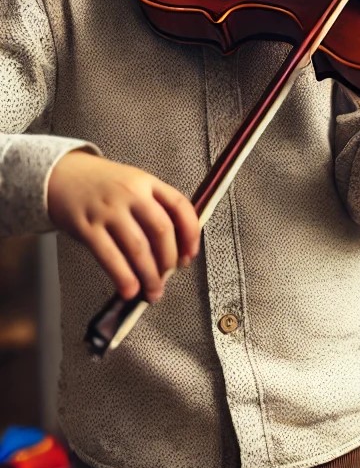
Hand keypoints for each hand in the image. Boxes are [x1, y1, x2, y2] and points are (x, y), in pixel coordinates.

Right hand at [47, 150, 199, 301]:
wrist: (61, 175)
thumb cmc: (104, 185)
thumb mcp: (135, 183)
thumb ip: (156, 206)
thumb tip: (176, 247)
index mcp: (148, 182)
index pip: (180, 206)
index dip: (191, 233)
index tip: (191, 254)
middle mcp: (131, 194)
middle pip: (161, 230)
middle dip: (169, 259)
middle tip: (169, 276)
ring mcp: (109, 210)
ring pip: (138, 247)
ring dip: (149, 275)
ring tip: (153, 291)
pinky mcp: (87, 227)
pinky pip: (109, 256)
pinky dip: (123, 276)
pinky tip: (130, 290)